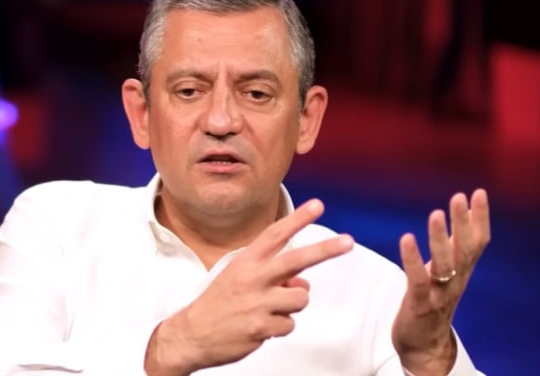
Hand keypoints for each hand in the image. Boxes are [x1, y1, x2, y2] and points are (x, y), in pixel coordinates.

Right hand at [144, 199, 353, 375]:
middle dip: (325, 250)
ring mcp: (257, 302)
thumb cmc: (218, 304)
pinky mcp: (261, 326)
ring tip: (268, 310)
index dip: (298, 219)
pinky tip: (259, 326)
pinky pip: (289, 324)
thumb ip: (272, 275)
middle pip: (296, 259)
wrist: (192, 334)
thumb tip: (303, 282)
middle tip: (348, 242)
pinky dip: (279, 327)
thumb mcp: (239, 279)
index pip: (275, 234)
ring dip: (291, 305)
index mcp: (245, 261)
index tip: (317, 205)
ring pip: (300, 298)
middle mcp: (252, 278)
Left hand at [392, 189, 490, 374]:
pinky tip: (407, 239)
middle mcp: (456, 281)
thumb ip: (452, 247)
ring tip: (436, 213)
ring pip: (444, 264)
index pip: (477, 242)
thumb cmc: (432, 303)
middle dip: (463, 222)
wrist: (424, 346)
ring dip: (440, 238)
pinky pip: (418, 279)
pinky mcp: (420, 304)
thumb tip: (459, 217)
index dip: (480, 218)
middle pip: (465, 250)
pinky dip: (413, 259)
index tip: (478, 193)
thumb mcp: (446, 273)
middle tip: (459, 197)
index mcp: (462, 272)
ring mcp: (439, 293)